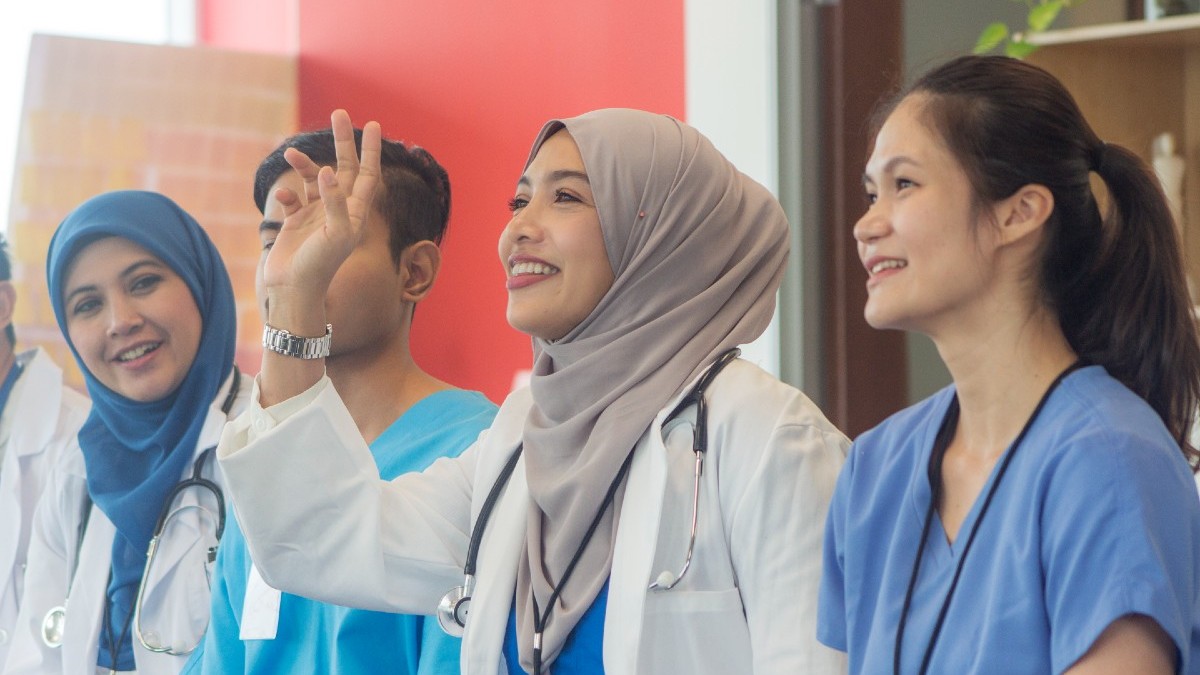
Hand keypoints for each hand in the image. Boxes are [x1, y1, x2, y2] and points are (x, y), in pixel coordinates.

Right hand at [262, 109, 381, 330]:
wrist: (293, 291)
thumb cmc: (319, 266)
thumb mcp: (334, 234)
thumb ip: (334, 202)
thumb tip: (327, 172)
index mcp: (354, 213)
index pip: (367, 174)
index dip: (371, 150)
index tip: (372, 124)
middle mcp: (338, 211)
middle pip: (343, 168)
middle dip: (342, 142)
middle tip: (339, 114)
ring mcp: (316, 217)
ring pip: (313, 180)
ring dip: (304, 165)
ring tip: (289, 153)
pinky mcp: (295, 224)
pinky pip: (293, 200)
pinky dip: (287, 193)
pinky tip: (283, 197)